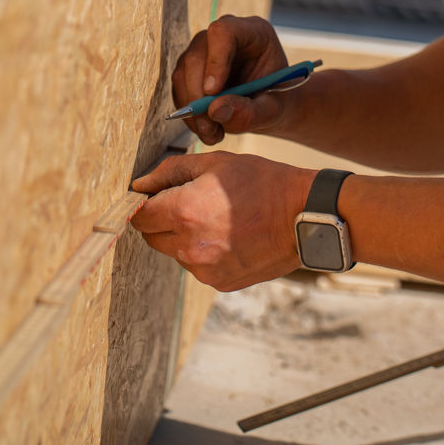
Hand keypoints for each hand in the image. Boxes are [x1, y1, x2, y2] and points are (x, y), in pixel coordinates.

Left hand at [130, 151, 314, 290]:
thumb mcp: (217, 162)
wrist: (304, 216)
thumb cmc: (262, 182)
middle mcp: (189, 246)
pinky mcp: (220, 282)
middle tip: (191, 202)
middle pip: (152, 237)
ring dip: (184, 237)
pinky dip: (206, 252)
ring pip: (176, 252)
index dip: (143, 204)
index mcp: (185, 212)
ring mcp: (205, 269)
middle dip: (163, 220)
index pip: (139, 216)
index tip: (155, 197)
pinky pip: (199, 266)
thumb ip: (172, 171)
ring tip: (219, 218)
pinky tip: (230, 235)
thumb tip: (140, 184)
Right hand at [172, 14, 291, 144]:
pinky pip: (179, 90)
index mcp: (253, 33)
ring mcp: (204, 51)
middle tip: (211, 127)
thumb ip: (250, 111)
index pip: (224, 32)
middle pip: (196, 55)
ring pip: (182, 74)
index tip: (213, 92)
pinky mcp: (191, 70)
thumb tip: (215, 110)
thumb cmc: (277, 100)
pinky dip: (189, 116)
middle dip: (198, 96)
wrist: (270, 105)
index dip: (214, 60)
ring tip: (213, 134)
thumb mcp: (272, 110)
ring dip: (192, 111)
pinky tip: (208, 130)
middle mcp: (223, 37)